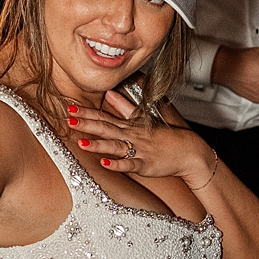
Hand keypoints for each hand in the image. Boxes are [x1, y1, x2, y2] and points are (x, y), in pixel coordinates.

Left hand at [67, 88, 216, 190]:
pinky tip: (105, 163)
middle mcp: (132, 135)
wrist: (189, 151)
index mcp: (129, 125)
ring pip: (116, 146)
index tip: (70, 108)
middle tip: (69, 120)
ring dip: (98, 144)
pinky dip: (117, 164)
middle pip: (106, 128)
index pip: (104, 116)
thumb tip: (110, 94)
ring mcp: (139, 150)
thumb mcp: (144, 118)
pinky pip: (129, 164)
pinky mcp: (146, 164)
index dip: (87, 112)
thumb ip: (125, 106)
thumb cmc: (166, 136)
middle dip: (87, 124)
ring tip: (82, 143)